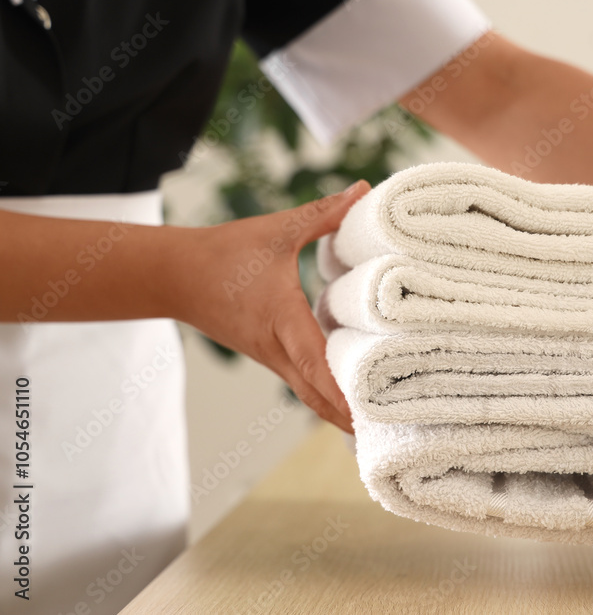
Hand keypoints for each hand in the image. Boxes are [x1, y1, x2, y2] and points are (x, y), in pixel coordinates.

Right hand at [168, 181, 369, 431]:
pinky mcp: (268, 355)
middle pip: (317, 395)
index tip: (372, 413)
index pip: (316, 364)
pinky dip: (325, 397)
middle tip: (391, 430)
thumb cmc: (223, 253)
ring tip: (378, 425)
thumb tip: (365, 190)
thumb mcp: (276, 230)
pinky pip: (301, 384)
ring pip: (309, 395)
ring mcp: (270, 357)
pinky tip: (349, 400)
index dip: (344, 390)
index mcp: (281, 320)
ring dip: (339, 411)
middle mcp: (276, 348)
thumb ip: (323, 214)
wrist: (173, 275)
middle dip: (351, 416)